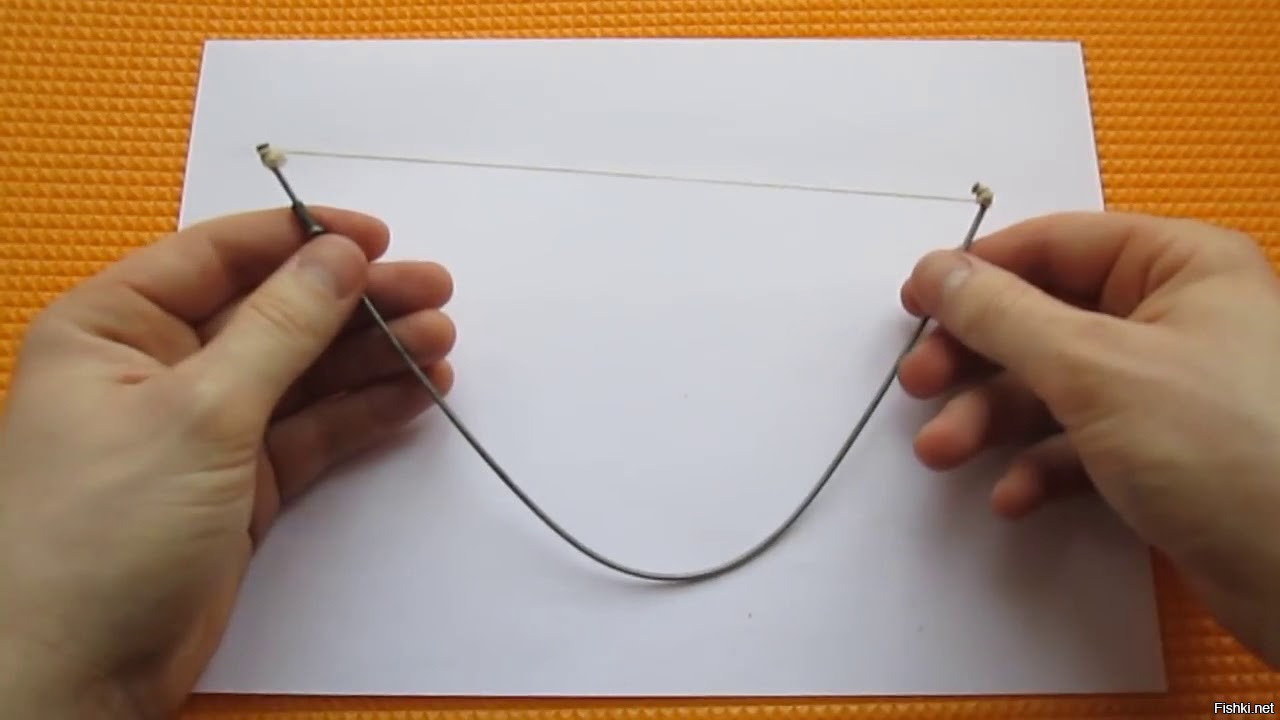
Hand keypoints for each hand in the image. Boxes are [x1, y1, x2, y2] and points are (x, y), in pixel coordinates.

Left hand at [0, 208, 455, 717]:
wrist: (73, 675)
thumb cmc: (102, 529)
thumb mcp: (198, 411)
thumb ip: (280, 328)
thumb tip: (340, 255)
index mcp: (114, 326)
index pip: (219, 256)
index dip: (301, 239)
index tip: (378, 237)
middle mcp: (158, 367)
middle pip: (275, 313)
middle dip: (356, 303)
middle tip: (435, 292)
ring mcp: (203, 428)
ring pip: (303, 373)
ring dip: (372, 357)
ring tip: (441, 344)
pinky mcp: (239, 484)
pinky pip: (311, 432)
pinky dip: (362, 414)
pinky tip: (415, 396)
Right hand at [898, 211, 1279, 666]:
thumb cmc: (1222, 446)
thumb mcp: (1095, 368)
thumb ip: (1004, 316)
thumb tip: (935, 270)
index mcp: (1180, 266)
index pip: (1056, 245)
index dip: (979, 272)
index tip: (913, 303)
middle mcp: (1176, 318)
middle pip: (1045, 320)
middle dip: (975, 361)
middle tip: (917, 387)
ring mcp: (1169, 390)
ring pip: (1054, 388)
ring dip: (992, 421)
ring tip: (942, 454)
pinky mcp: (1165, 457)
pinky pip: (1082, 445)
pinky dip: (1040, 467)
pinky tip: (1015, 495)